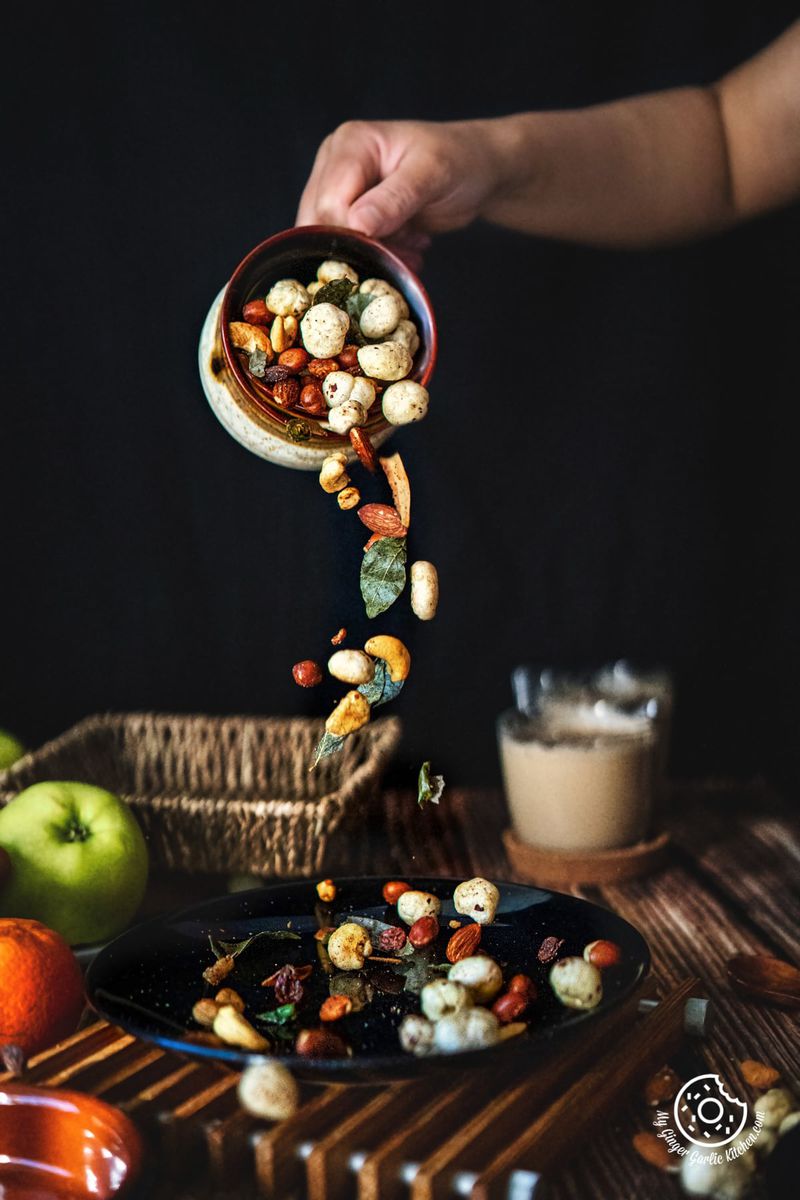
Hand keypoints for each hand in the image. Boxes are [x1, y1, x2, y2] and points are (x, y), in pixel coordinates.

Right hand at [296, 119, 501, 265]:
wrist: (478, 171)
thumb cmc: (461, 161)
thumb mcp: (432, 175)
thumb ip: (394, 199)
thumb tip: (357, 224)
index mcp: (350, 144)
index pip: (329, 202)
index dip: (353, 234)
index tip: (389, 247)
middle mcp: (336, 163)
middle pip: (323, 224)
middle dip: (362, 248)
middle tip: (405, 253)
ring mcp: (343, 189)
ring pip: (335, 240)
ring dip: (374, 255)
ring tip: (412, 249)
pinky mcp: (354, 213)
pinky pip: (352, 246)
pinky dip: (381, 256)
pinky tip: (409, 250)